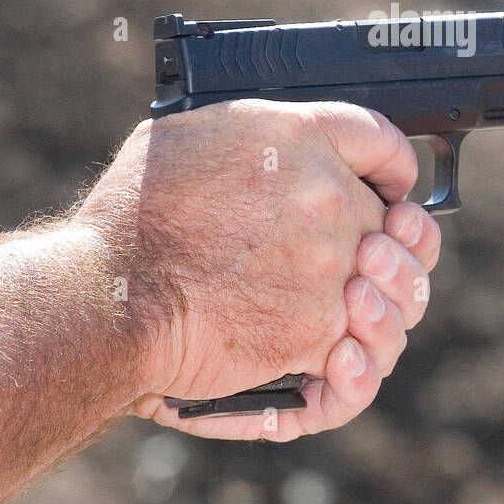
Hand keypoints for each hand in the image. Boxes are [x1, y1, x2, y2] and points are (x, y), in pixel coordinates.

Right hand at [75, 100, 441, 439]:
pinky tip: (343, 361)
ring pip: (395, 290)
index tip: (393, 187)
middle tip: (370, 262)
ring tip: (360, 309)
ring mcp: (330, 265)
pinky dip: (356, 366)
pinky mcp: (319, 330)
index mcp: (297, 137)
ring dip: (387, 303)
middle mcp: (327, 195)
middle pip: (393, 222)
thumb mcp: (186, 138)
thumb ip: (249, 138)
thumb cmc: (129, 219)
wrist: (108, 299)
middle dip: (388, 244)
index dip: (395, 166)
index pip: (380, 139)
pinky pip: (362, 353)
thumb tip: (272, 147)